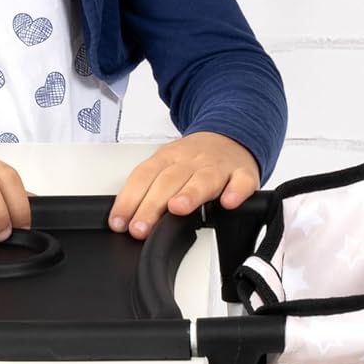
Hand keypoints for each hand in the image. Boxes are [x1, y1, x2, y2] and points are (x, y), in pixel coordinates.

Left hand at [106, 131, 260, 239]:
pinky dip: (236, 191)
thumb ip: (148, 189)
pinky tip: (229, 202)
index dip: (129, 200)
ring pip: (203, 179)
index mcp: (167, 158)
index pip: (143, 177)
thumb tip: (123, 220)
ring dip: (190, 194)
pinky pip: (241, 182)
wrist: (230, 134)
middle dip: (152, 205)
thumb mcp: (166, 165)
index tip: (119, 223)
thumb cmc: (194, 158)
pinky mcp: (243, 174)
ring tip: (178, 208)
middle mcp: (191, 161)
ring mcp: (217, 167)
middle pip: (169, 181)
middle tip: (140, 228)